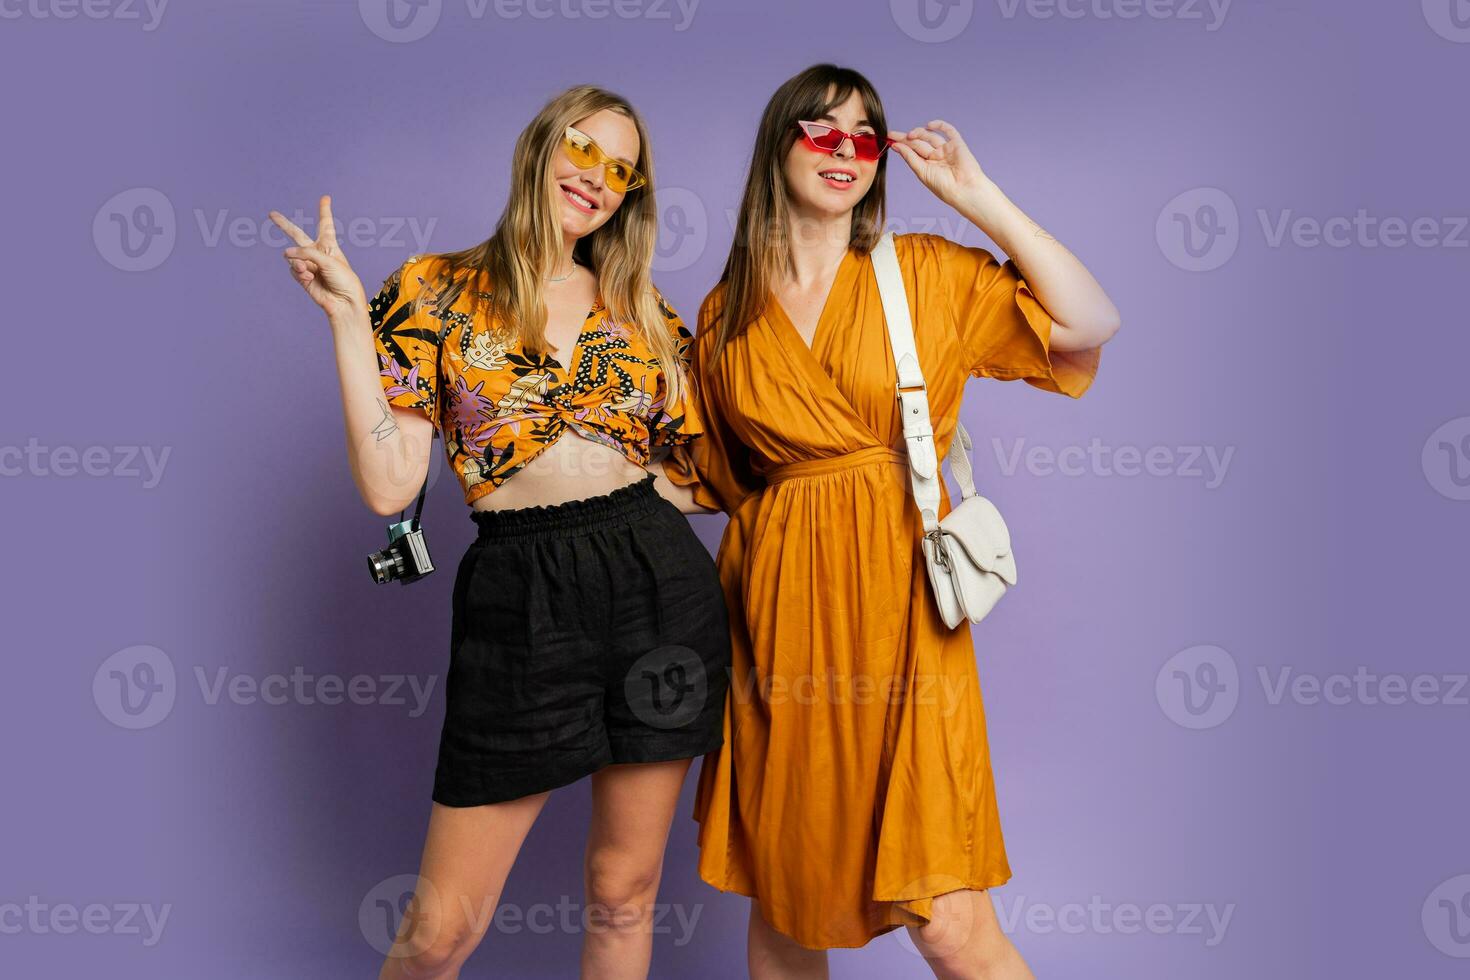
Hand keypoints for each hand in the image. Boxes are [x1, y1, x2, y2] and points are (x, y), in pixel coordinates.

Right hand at [268, 195, 366, 321]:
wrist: (343, 302)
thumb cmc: (343, 279)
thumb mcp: (328, 260)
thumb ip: (306, 253)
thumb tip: (286, 254)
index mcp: (329, 245)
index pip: (325, 224)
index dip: (324, 211)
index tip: (325, 198)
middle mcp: (317, 252)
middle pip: (297, 234)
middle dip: (283, 225)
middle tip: (271, 214)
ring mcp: (308, 264)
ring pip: (293, 256)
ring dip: (299, 262)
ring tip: (309, 271)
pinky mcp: (302, 276)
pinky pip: (293, 269)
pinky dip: (299, 272)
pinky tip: (308, 277)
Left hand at [887, 120, 991, 207]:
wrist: (964, 190)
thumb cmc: (943, 186)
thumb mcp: (922, 172)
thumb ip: (910, 157)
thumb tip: (896, 146)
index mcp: (927, 165)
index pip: (912, 151)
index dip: (901, 144)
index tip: (889, 139)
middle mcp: (936, 156)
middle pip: (919, 143)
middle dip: (906, 138)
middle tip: (893, 134)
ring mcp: (947, 149)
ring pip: (930, 136)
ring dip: (919, 133)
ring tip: (910, 135)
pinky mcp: (957, 144)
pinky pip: (948, 131)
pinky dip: (939, 125)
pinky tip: (928, 125)